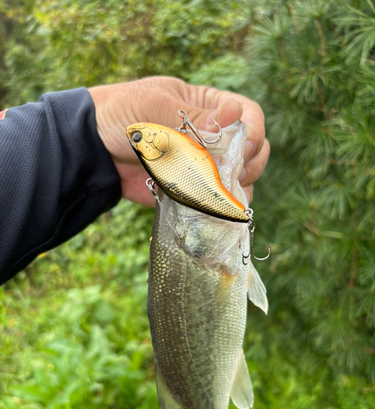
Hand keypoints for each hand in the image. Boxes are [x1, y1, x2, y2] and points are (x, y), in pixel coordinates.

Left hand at [88, 77, 269, 205]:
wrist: (94, 149)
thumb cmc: (122, 115)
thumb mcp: (156, 106)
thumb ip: (194, 116)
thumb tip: (234, 114)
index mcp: (208, 107)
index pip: (248, 115)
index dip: (253, 131)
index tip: (242, 148)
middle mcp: (213, 137)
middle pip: (253, 150)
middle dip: (250, 163)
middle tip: (231, 173)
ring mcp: (205, 166)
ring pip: (241, 179)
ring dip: (238, 188)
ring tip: (218, 191)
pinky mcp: (192, 190)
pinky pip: (216, 201)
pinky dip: (219, 206)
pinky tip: (208, 206)